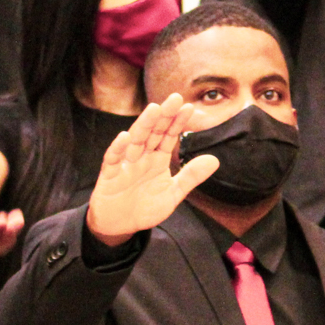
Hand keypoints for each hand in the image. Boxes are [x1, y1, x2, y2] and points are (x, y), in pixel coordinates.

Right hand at [85, 95, 219, 242]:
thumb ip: (190, 177)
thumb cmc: (144, 207)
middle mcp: (142, 157)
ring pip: (135, 141)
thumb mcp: (172, 194)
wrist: (119, 226)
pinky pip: (112, 159)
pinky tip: (125, 137)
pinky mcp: (109, 175)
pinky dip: (118, 148)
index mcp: (157, 159)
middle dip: (164, 116)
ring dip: (144, 125)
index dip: (178, 123)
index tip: (189, 107)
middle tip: (175, 98)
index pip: (169, 136)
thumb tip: (215, 160)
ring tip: (153, 109)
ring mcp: (125, 164)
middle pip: (153, 132)